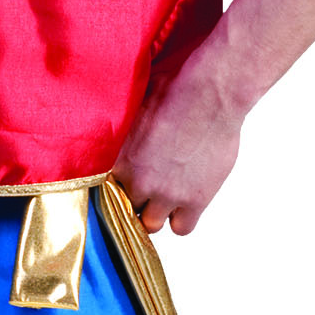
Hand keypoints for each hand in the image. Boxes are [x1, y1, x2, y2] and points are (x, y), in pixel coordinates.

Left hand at [110, 48, 244, 235]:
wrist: (212, 92)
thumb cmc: (174, 86)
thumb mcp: (134, 102)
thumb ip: (121, 126)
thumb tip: (109, 118)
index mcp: (118, 158)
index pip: (102, 191)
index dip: (113, 189)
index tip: (120, 185)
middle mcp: (138, 181)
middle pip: (124, 210)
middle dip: (133, 201)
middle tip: (143, 190)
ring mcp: (167, 194)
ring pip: (151, 224)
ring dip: (156, 213)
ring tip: (164, 197)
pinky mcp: (195, 199)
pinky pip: (182, 228)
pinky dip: (182, 218)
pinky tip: (184, 203)